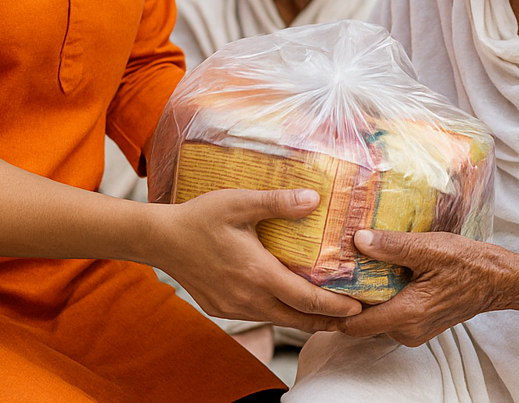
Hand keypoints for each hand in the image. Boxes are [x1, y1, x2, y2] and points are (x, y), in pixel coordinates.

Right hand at [151, 187, 361, 331]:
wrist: (160, 239)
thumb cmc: (200, 217)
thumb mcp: (240, 202)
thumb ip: (278, 202)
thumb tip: (315, 199)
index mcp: (257, 274)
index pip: (306, 299)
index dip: (335, 306)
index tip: (359, 307)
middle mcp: (247, 298)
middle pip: (297, 318)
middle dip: (328, 319)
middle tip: (355, 317)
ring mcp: (233, 307)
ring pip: (278, 320)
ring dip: (304, 318)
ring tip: (330, 313)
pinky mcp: (221, 309)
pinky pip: (258, 315)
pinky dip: (280, 313)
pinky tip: (289, 303)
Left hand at [337, 230, 507, 345]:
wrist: (498, 280)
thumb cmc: (468, 263)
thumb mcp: (429, 248)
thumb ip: (392, 246)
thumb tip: (358, 239)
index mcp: (407, 314)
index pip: (354, 325)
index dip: (332, 311)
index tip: (317, 289)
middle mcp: (408, 330)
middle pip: (363, 323)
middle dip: (347, 302)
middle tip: (332, 273)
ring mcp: (416, 330)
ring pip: (378, 320)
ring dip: (367, 300)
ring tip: (354, 271)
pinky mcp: (423, 325)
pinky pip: (393, 317)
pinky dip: (384, 300)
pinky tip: (381, 276)